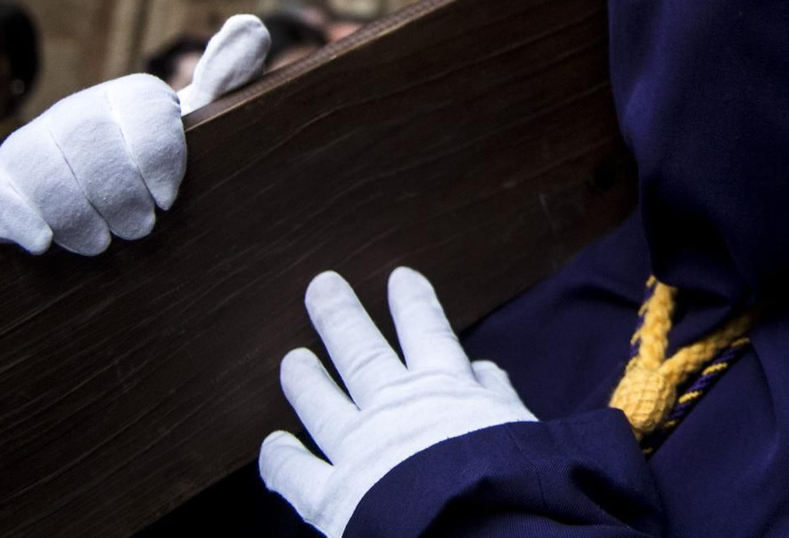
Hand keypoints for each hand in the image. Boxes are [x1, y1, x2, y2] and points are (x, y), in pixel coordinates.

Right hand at [0, 15, 268, 253]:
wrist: (103, 205)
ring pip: (33, 162)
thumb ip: (224, 83)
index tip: (169, 198)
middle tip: (139, 229)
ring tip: (99, 244)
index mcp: (127, 98)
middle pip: (84, 134)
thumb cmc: (159, 166)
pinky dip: (8, 213)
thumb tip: (249, 26)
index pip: (139, 105)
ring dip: (69, 208)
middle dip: (113, 187)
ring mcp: (26, 145)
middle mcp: (73, 114)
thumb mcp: (197, 130)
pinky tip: (40, 242)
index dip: (154, 151)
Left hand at [260, 269, 536, 537]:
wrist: (474, 524)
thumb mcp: (517, 426)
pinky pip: (296, 474)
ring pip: (321, 403)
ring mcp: (357, 449)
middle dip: (340, 316)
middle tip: (322, 285)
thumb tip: (485, 369)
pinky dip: (280, 460)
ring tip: (291, 358)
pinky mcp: (333, 497)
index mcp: (443, 387)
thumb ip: (497, 396)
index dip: (413, 302)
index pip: (426, 331)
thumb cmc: (508, 478)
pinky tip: (271, 446)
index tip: (400, 276)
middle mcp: (393, 407)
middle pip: (360, 352)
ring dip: (305, 379)